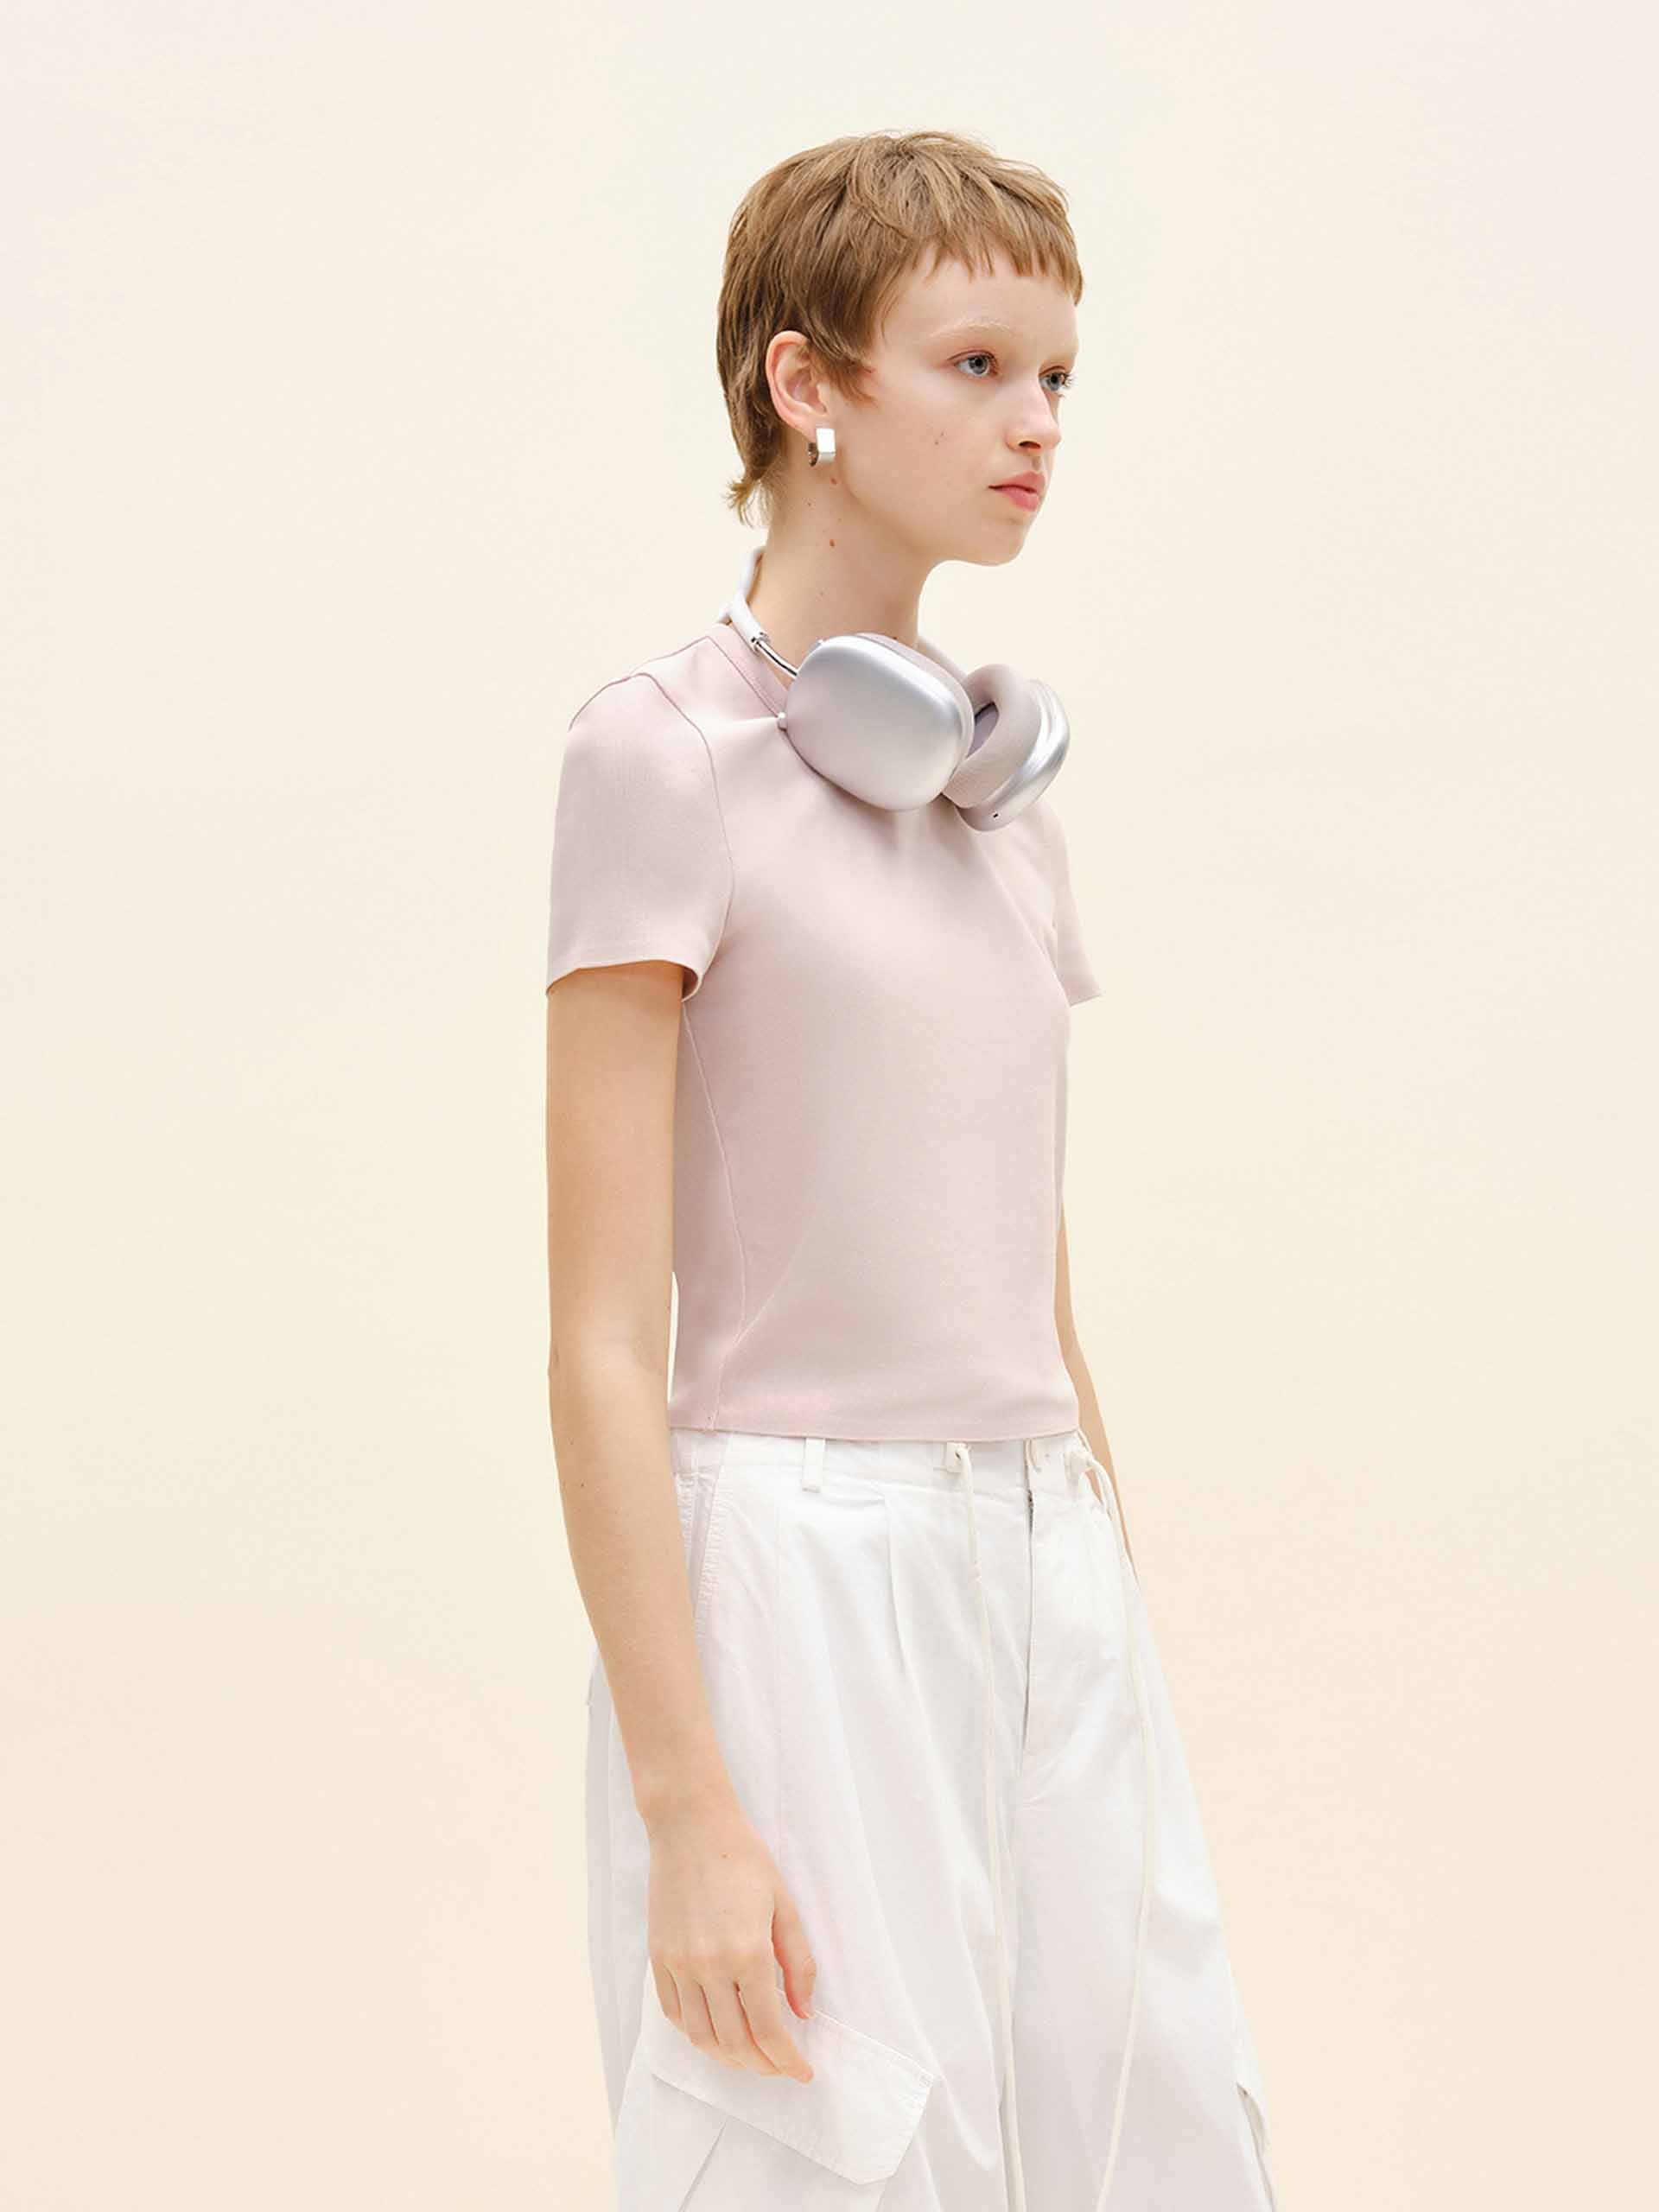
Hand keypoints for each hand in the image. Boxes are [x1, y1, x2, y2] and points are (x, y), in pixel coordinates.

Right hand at [646, 1795, 816, 2080]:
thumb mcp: (784, 1905)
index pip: (768, 2030)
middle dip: (762, 2065)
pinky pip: (674, 2013)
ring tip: (750, 2056)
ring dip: (728, 2057)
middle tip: (780, 2065)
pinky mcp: (658, 1958)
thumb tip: (803, 2013)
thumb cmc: (744, 1859)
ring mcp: (679, 1964)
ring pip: (701, 2037)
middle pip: (734, 2042)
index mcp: (748, 1952)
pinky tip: (714, 2031)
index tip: (802, 2072)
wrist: (691, 1826)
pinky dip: (696, 2033)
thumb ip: (798, 1963)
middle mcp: (709, 1966)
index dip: (787, 2061)